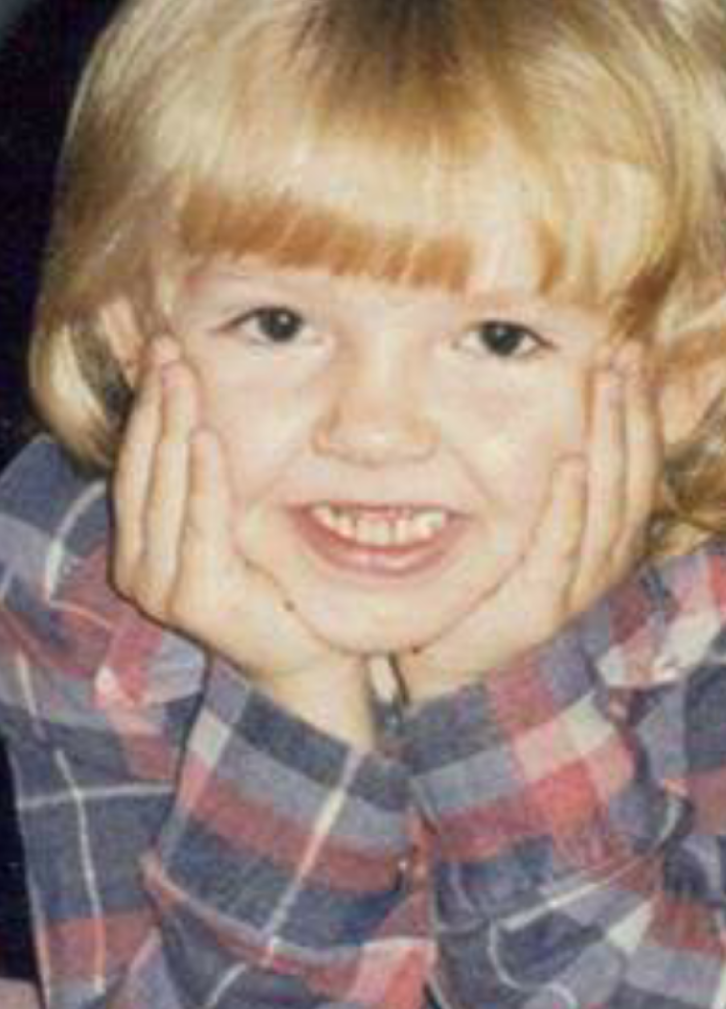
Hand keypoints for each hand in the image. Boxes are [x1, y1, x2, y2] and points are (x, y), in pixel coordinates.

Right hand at [112, 339, 373, 743]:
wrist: (304, 657)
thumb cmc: (275, 585)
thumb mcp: (234, 523)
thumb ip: (210, 482)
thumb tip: (209, 409)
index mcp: (142, 548)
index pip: (138, 464)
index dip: (147, 408)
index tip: (159, 354)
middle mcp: (139, 569)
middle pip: (144, 469)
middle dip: (156, 406)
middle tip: (166, 351)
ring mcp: (162, 588)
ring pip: (166, 491)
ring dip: (174, 429)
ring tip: (182, 379)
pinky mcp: (197, 598)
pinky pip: (201, 524)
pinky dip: (203, 480)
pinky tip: (206, 438)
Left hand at [397, 344, 661, 700]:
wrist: (456, 654)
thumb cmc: (495, 579)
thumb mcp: (536, 521)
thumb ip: (559, 476)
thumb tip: (561, 402)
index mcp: (613, 536)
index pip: (641, 461)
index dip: (643, 407)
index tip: (636, 353)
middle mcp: (608, 560)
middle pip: (634, 474)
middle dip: (632, 410)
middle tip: (626, 354)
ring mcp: (579, 586)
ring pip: (608, 505)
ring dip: (608, 441)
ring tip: (606, 388)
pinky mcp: (543, 607)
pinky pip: (564, 549)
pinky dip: (570, 507)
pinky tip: (568, 465)